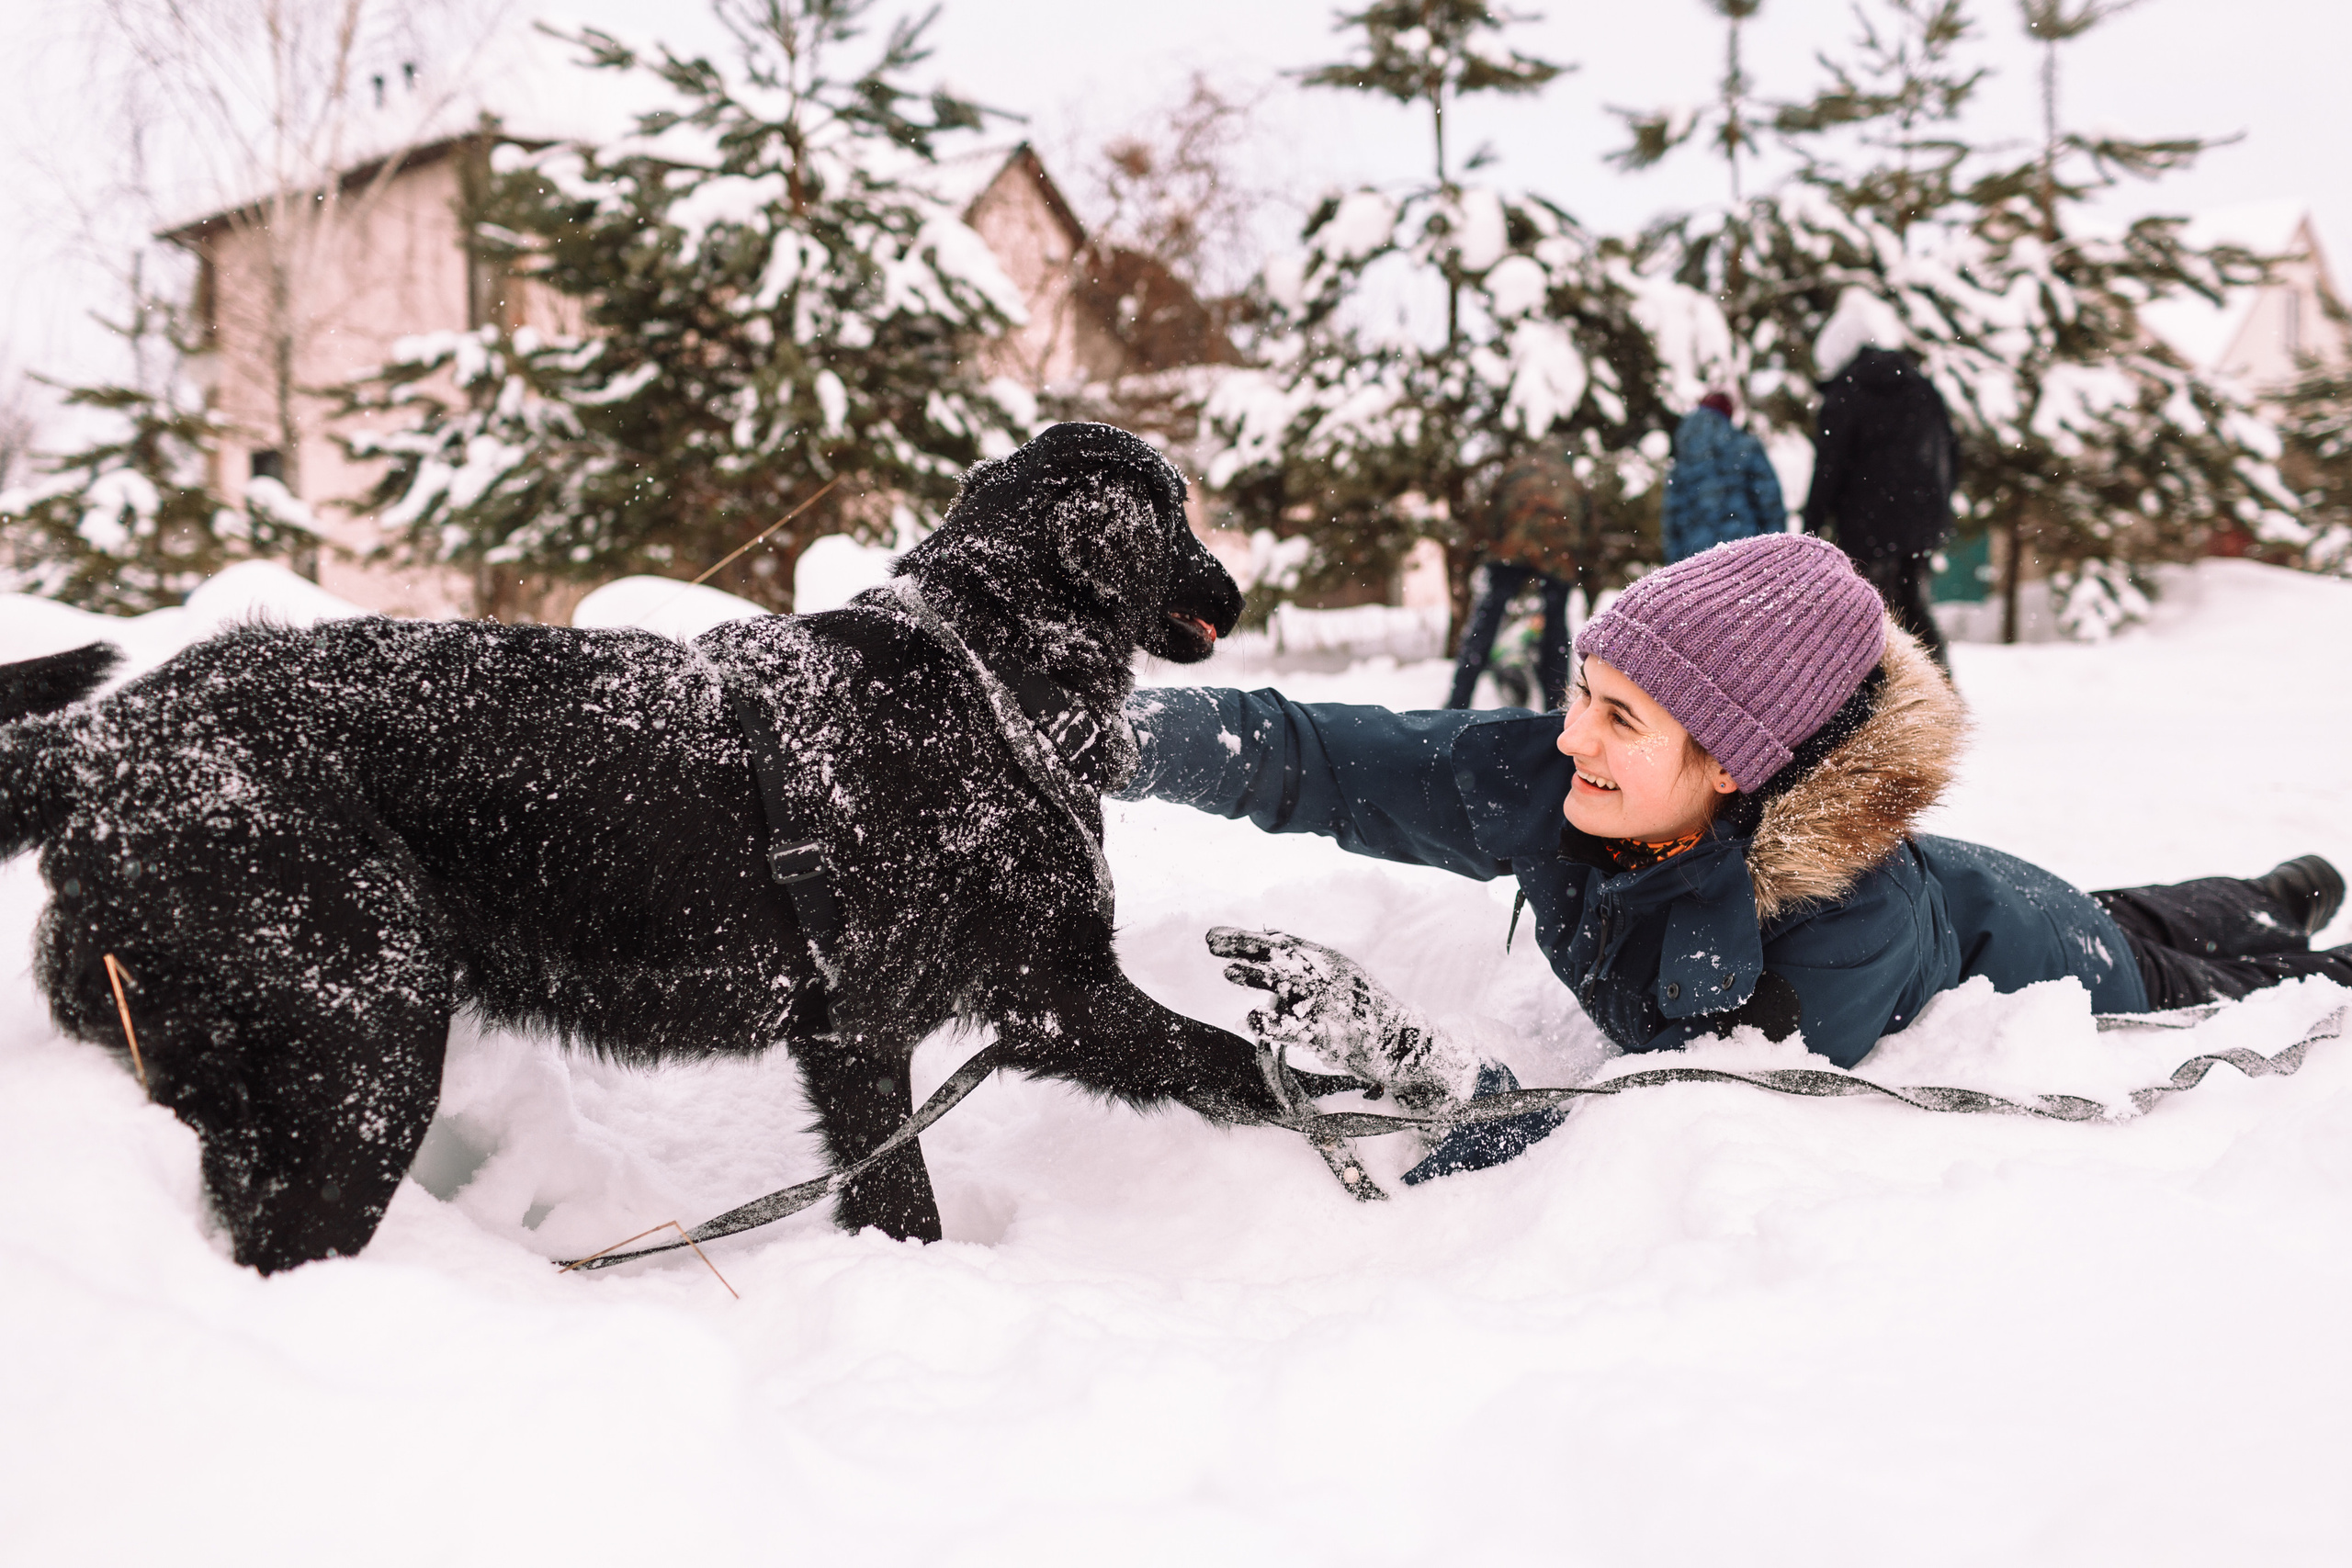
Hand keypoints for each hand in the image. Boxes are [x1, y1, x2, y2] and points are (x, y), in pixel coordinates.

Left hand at [1207, 928, 1477, 1111]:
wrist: (1401, 1045)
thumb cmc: (1362, 1011)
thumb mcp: (1336, 977)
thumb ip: (1304, 962)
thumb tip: (1269, 936)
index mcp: (1328, 962)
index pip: (1282, 944)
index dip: (1247, 939)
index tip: (1214, 937)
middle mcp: (1330, 977)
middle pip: (1282, 957)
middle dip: (1246, 948)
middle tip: (1211, 942)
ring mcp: (1333, 1005)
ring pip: (1289, 985)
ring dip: (1258, 976)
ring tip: (1227, 972)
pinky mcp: (1335, 1035)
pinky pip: (1299, 1028)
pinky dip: (1275, 1023)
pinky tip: (1253, 1020)